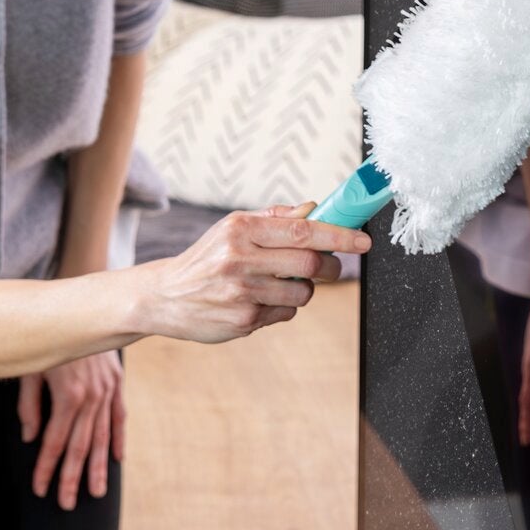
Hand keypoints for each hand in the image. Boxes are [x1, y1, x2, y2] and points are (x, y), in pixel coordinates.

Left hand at [18, 350, 123, 510]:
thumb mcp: (31, 368)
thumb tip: (30, 438)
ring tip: (95, 492)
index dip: (46, 468)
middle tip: (66, 504)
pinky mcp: (117, 382)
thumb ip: (29, 405)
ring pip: (101, 437)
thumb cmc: (48, 337)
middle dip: (71, 477)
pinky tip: (117, 459)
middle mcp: (91, 397)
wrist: (82, 305)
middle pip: (80, 447)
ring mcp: (107, 391)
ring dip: (98, 467)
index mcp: (68, 396)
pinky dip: (117, 438)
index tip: (40, 489)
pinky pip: (118, 416)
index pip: (53, 442)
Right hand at [134, 202, 368, 343]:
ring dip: (303, 289)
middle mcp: (240, 259)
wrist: (165, 296)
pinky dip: (283, 306)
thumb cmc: (207, 257)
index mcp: (240, 228)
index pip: (302, 230)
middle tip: (330, 266)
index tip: (364, 240)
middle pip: (310, 263)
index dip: (339, 235)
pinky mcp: (242, 321)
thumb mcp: (233, 228)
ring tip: (279, 283)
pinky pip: (286, 312)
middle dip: (330, 267)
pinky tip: (259, 301)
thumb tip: (315, 209)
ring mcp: (241, 293)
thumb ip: (275, 218)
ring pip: (302, 292)